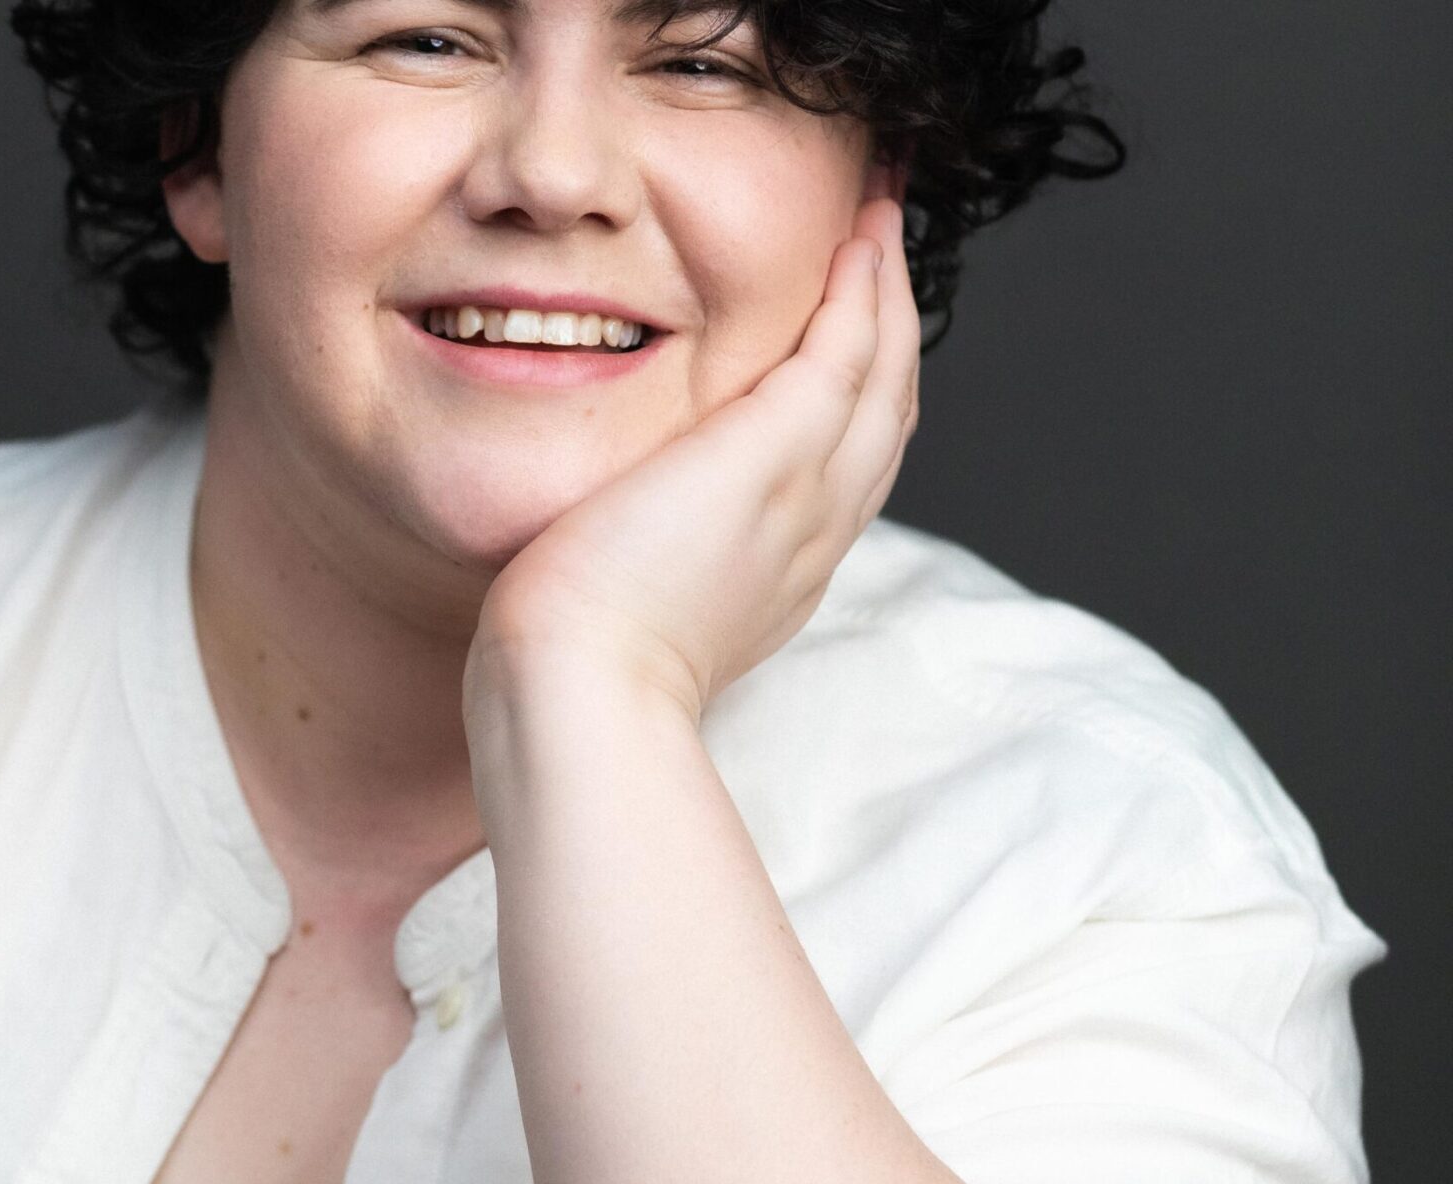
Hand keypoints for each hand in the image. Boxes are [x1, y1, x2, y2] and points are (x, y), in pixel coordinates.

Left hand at [468, 189, 920, 719]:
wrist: (579, 689)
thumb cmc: (571, 663)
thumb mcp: (625, 603)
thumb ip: (639, 558)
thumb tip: (604, 536)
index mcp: (782, 572)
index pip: (841, 465)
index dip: (854, 393)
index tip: (844, 334)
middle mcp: (814, 533)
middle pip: (885, 413)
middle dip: (892, 326)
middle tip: (884, 244)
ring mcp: (806, 492)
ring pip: (883, 374)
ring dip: (889, 287)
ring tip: (882, 214)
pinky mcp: (774, 455)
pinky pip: (846, 352)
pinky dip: (861, 291)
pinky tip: (856, 238)